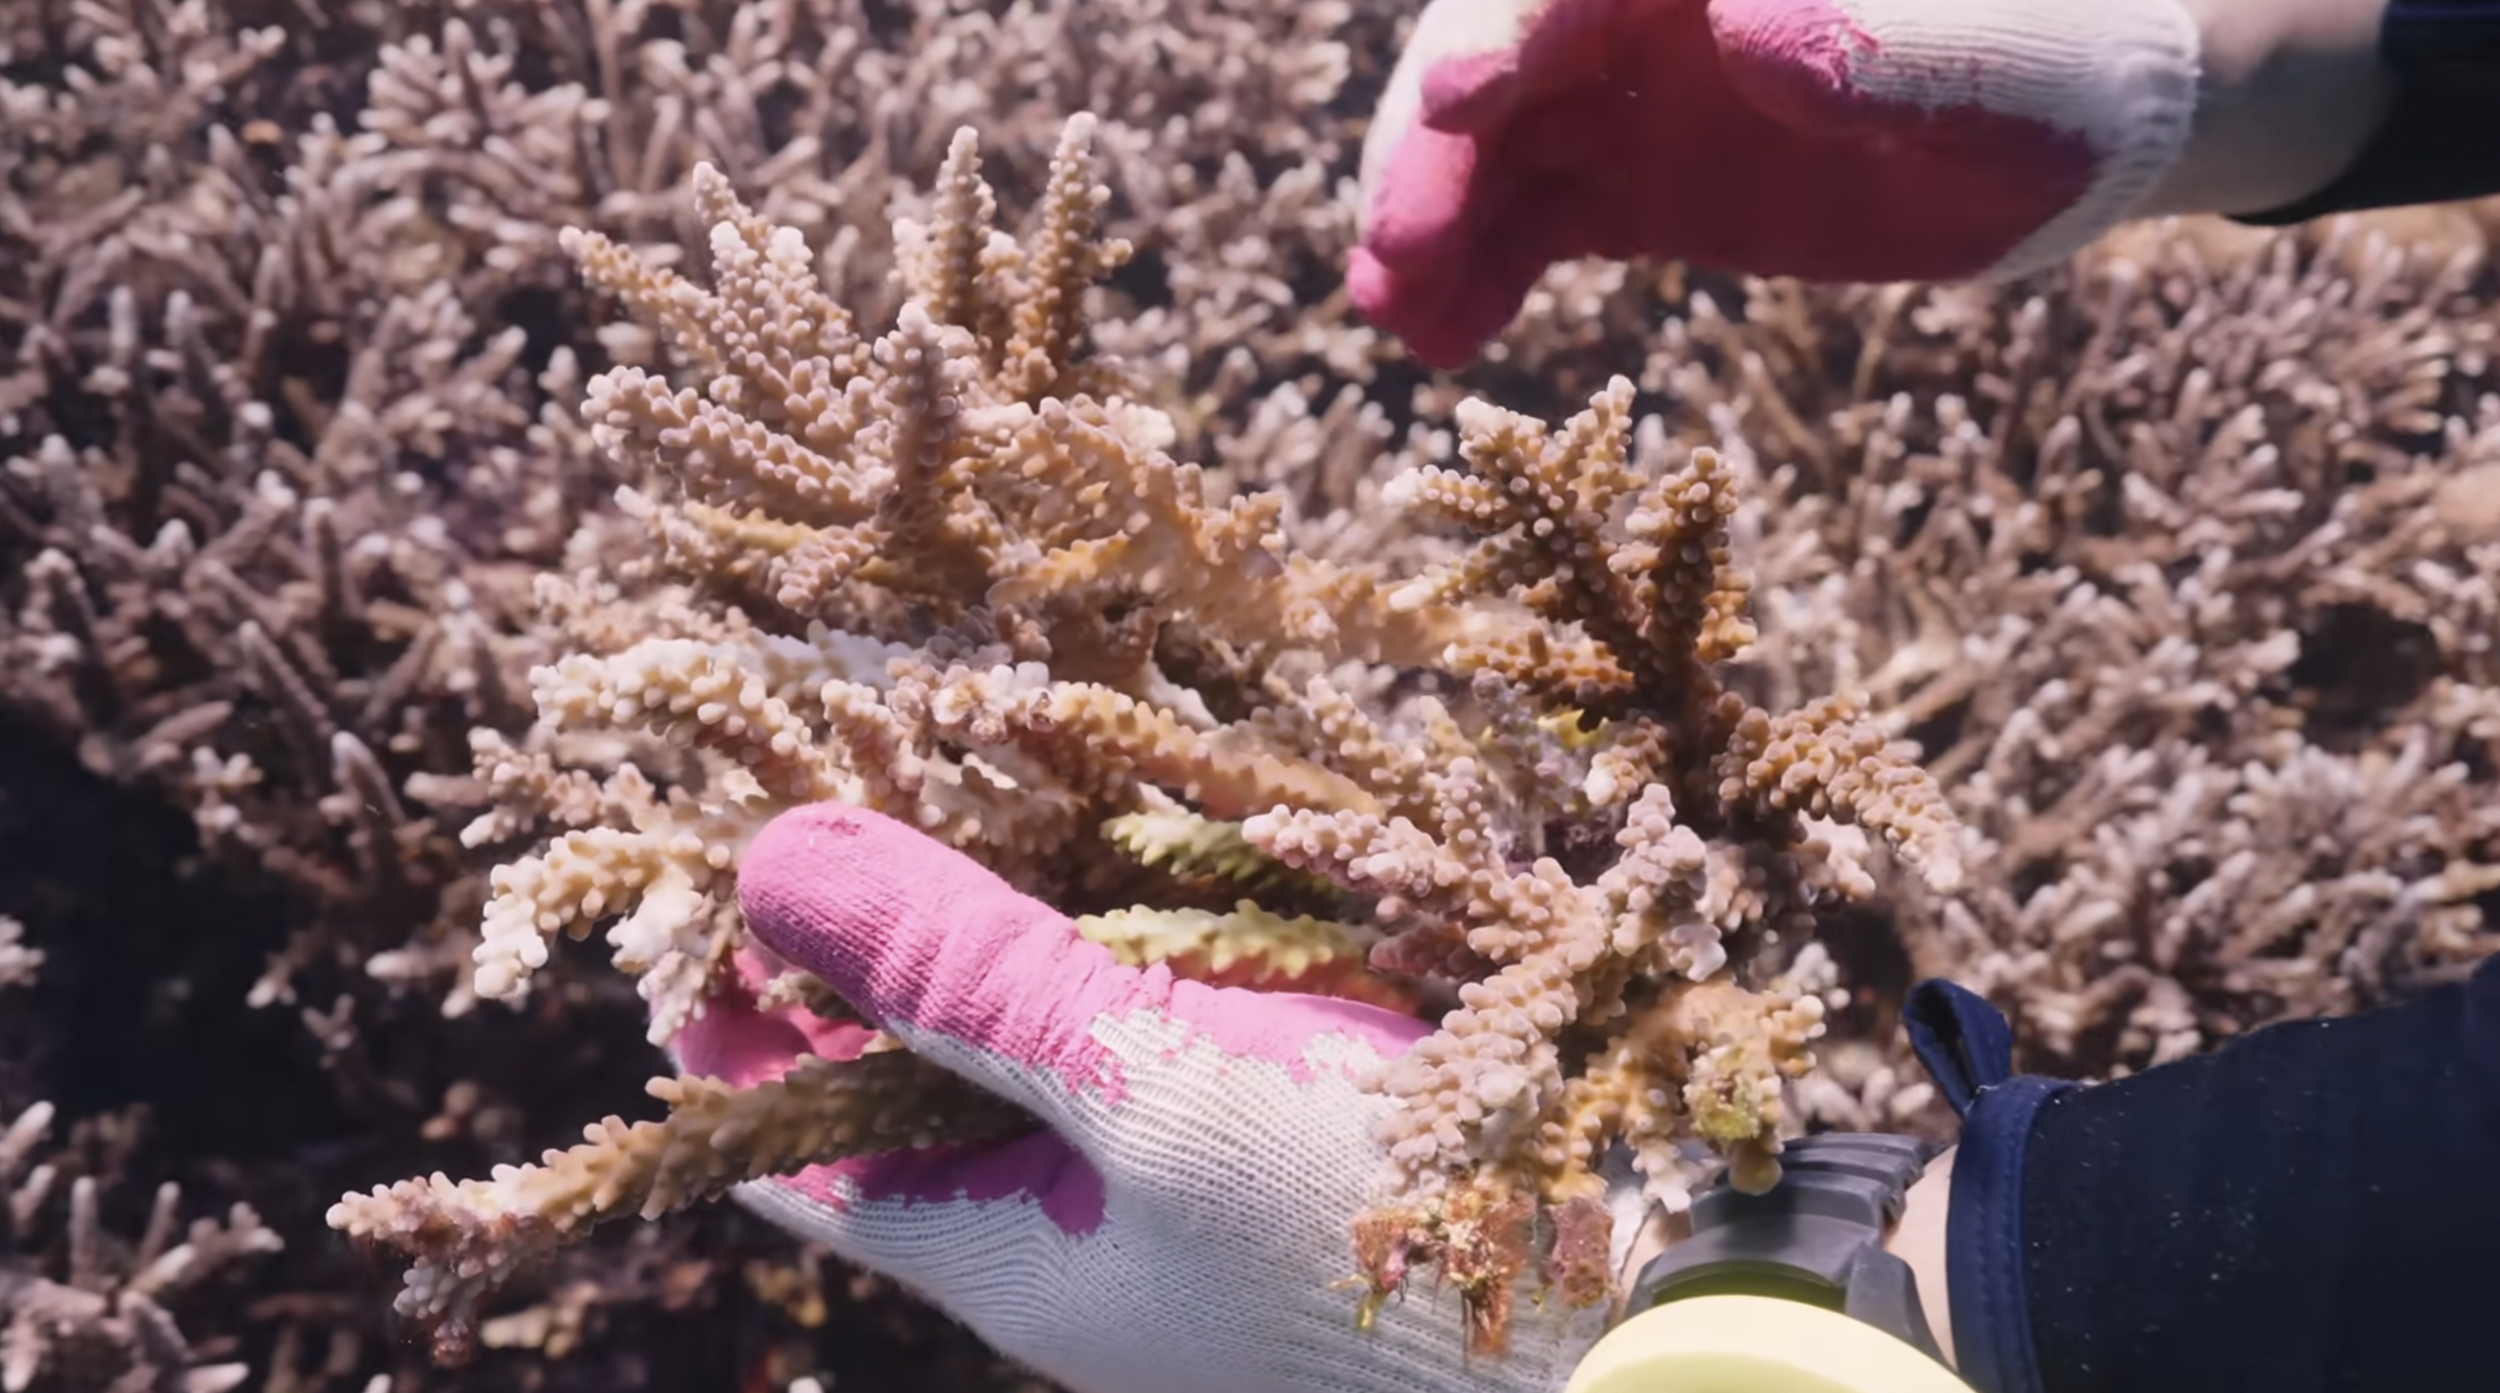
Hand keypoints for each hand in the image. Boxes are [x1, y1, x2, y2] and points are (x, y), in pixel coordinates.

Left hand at [672, 805, 1612, 1392]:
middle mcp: (1066, 1218)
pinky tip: (1138, 818)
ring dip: (1011, 895)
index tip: (710, 856)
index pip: (787, 1134)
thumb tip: (771, 864)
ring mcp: (1171, 1168)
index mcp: (995, 1247)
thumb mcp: (1154, 1091)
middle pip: (910, 1060)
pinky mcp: (1269, 1113)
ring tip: (980, 747)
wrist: (1630, 1315)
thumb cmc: (1373, 1236)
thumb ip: (970, 976)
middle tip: (856, 750)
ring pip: (1038, 1016)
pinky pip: (1158, 1003)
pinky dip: (1132, 911)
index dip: (734, 1000)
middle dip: (878, 920)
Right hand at [1349, 0, 2391, 365]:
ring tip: (1393, 317)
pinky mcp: (1628, 180)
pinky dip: (1474, 274)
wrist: (2074, 144)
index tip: (1459, 100)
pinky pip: (1525, 219)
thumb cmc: (2062, 72)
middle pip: (1500, 46)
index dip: (1505, 20)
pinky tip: (1436, 339)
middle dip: (1434, 143)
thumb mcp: (2002, 70)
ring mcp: (1626, 87)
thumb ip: (1889, 47)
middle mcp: (1648, 2)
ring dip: (1426, 219)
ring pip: (1489, 139)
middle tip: (1397, 252)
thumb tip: (1750, 28)